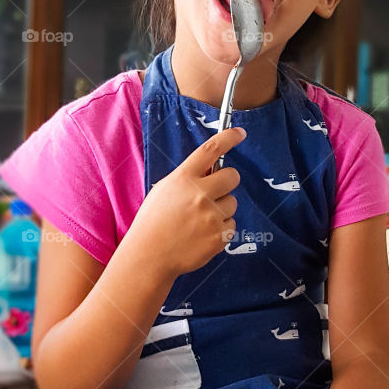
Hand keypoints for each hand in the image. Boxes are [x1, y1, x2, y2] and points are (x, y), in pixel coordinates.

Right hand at [128, 127, 246, 278]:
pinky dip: (220, 229)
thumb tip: (213, 170)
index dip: (229, 137)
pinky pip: (230, 225)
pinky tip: (201, 235)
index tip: (240, 133)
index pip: (211, 150)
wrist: (149, 255)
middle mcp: (200, 194)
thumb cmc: (154, 221)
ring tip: (199, 221)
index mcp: (183, 178)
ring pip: (232, 203)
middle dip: (227, 182)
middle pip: (232, 176)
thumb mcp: (165, 190)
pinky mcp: (219, 236)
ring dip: (221, 209)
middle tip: (215, 192)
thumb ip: (188, 178)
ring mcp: (211, 216)